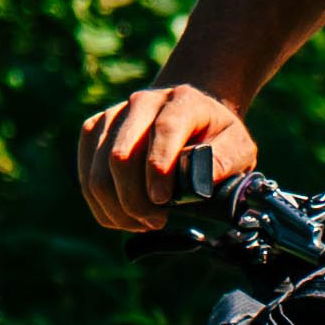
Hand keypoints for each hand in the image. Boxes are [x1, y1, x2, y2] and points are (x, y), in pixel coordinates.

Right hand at [77, 82, 256, 232]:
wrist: (189, 112)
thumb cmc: (215, 137)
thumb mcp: (238, 146)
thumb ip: (225, 160)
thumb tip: (202, 180)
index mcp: (183, 101)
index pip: (164, 130)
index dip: (159, 168)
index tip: (162, 202)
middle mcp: (143, 102)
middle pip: (121, 156)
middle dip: (135, 200)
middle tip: (156, 222)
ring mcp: (114, 114)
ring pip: (98, 172)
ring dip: (118, 208)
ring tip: (142, 223)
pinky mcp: (94, 130)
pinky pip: (86, 176)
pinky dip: (103, 206)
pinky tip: (124, 215)